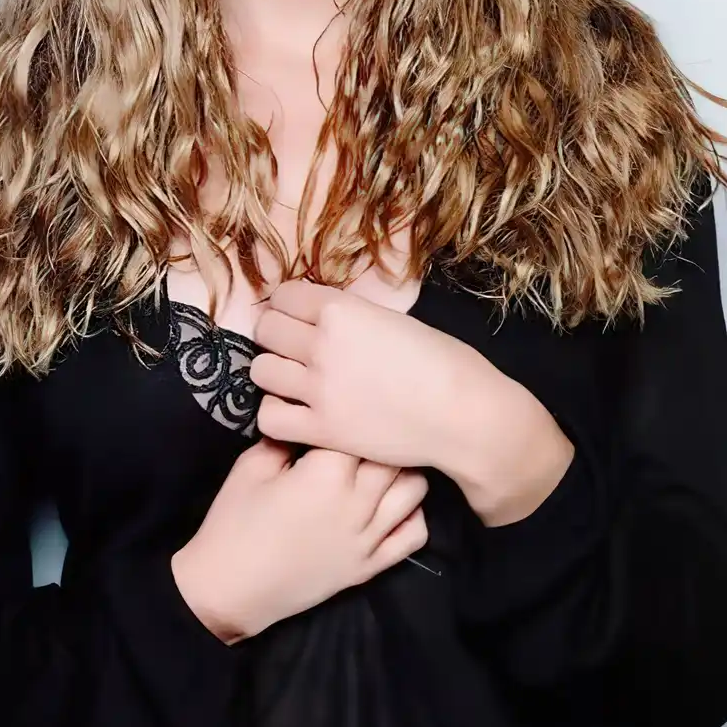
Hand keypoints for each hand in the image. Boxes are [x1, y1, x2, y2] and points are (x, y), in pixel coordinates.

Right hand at [171, 438, 428, 643]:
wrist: (232, 588)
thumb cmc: (234, 523)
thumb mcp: (249, 468)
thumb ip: (282, 439)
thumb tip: (301, 419)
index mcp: (325, 475)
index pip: (356, 430)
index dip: (346, 417)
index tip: (332, 414)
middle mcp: (357, 504)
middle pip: (392, 456)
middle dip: (379, 439)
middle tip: (361, 432)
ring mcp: (369, 538)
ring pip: (413, 491)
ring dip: (402, 471)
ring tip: (380, 462)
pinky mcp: (371, 565)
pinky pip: (413, 535)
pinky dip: (412, 514)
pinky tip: (392, 504)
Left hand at [248, 280, 500, 471]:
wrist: (466, 415)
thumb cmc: (444, 363)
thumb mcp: (393, 320)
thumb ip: (351, 317)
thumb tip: (321, 318)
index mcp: (341, 310)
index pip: (283, 296)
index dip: (288, 306)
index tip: (297, 317)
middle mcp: (322, 345)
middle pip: (266, 330)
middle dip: (277, 335)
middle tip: (293, 348)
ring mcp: (318, 389)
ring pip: (261, 371)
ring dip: (274, 373)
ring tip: (294, 380)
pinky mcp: (321, 429)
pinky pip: (269, 418)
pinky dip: (277, 414)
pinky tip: (296, 412)